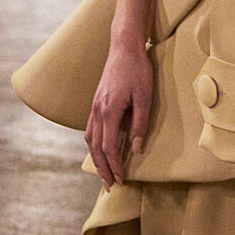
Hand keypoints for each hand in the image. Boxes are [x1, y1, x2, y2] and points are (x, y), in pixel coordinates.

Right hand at [85, 36, 153, 188]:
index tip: (122, 179)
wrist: (123, 47)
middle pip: (96, 148)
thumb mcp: (145, 97)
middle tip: (110, 186)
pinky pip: (90, 129)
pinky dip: (93, 145)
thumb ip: (140, 124)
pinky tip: (99, 151)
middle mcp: (97, 111)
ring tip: (103, 174)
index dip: (115, 165)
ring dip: (96, 159)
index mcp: (109, 111)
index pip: (109, 147)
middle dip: (102, 169)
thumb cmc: (137, 70)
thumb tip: (136, 148)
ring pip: (89, 140)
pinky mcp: (95, 103)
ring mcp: (94, 107)